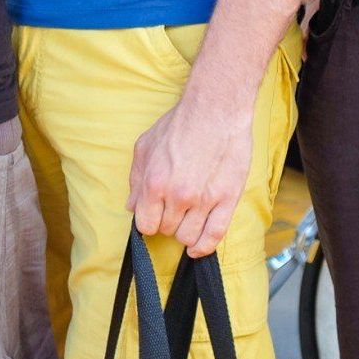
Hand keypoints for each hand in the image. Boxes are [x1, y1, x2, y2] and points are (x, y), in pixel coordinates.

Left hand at [128, 97, 252, 256]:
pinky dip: (204, 247)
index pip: (145, 224)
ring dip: (184, 232)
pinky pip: (214, 237)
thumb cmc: (179, 124)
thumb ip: (136, 179)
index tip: (152, 216)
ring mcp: (204, 201)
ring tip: (186, 218)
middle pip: (167, 231)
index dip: (148, 221)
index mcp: (154, 182)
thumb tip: (131, 206)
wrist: (215, 110)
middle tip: (171, 209)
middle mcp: (177, 196)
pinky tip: (197, 247)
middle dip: (166, 223)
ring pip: (188, 237)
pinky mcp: (227, 201)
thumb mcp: (145, 146)